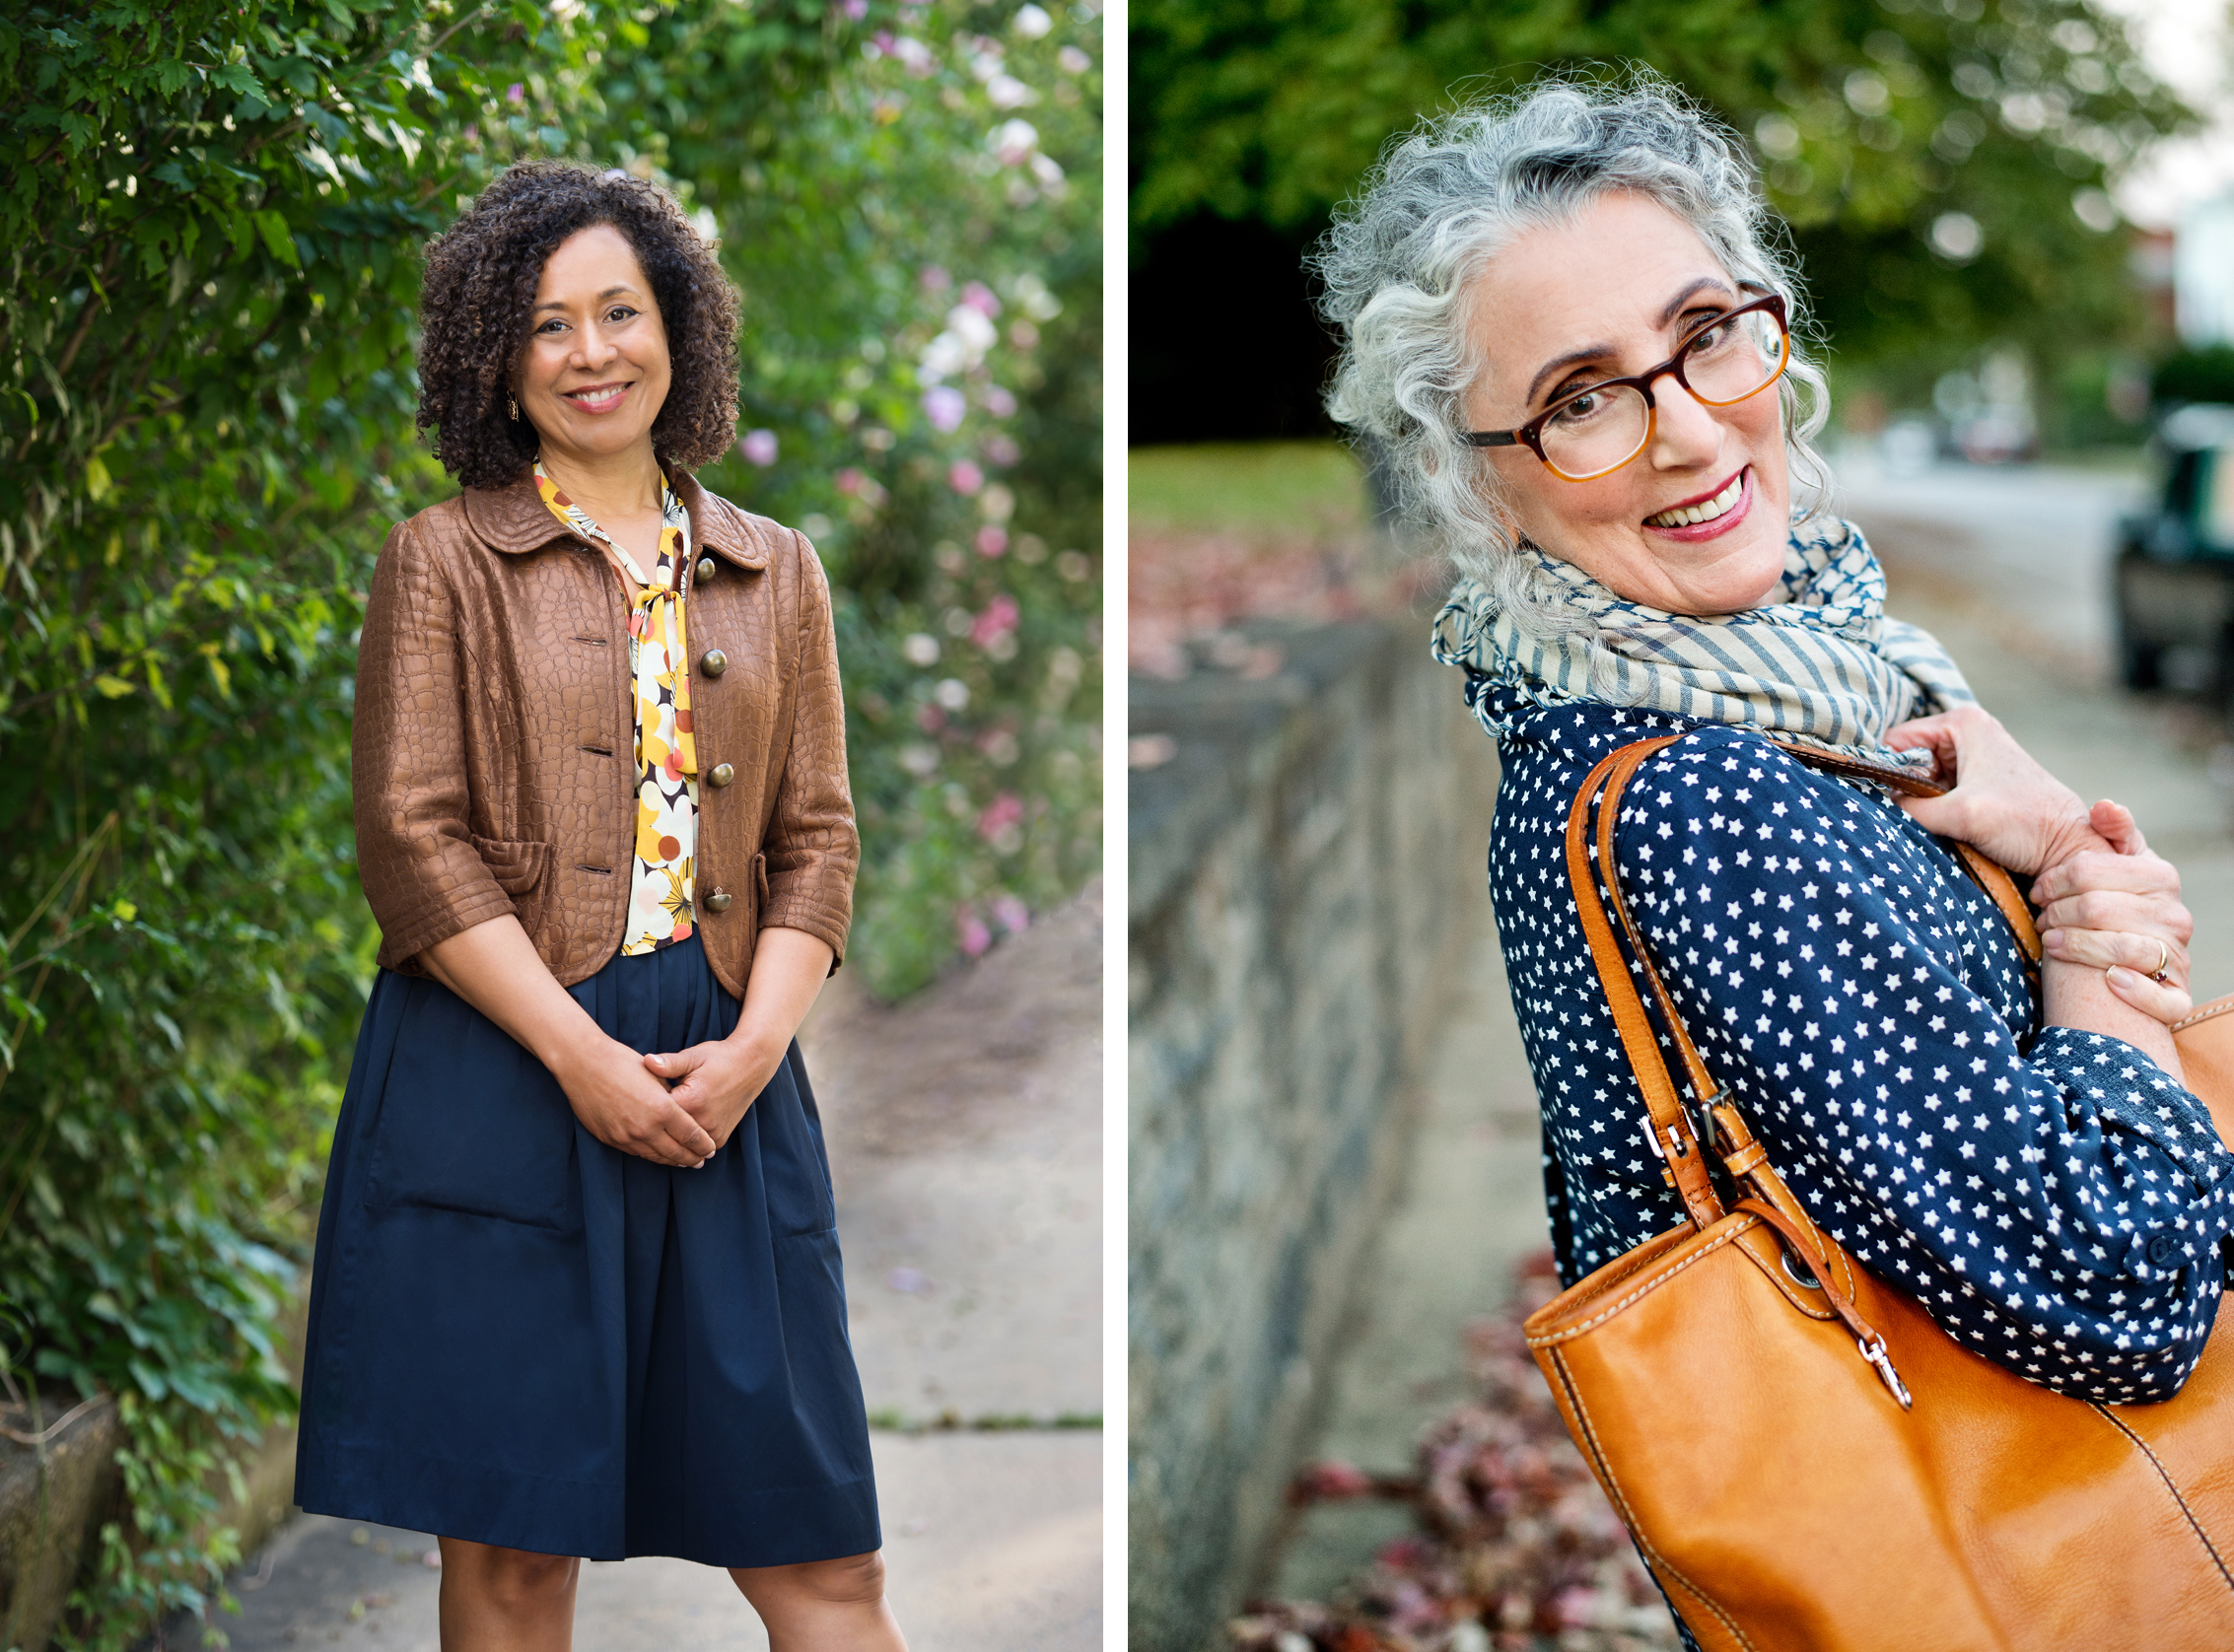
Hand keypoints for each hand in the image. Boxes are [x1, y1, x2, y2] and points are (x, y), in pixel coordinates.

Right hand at [552, 1031, 719, 1166]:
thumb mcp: (656, 1075)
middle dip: (692, 1158)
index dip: (704, 1144)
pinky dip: (650, 1154)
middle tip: (702, 1160)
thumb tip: (682, 1109)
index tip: (711, 1148)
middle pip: (675, 1152)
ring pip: (655, 1156)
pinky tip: (657, 1153)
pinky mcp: (610, 1139)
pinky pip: (635, 1152)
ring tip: (683, 1161)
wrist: (582, 1063)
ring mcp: (625, 1136)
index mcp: (662, 1109)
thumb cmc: (621, 1062)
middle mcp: (645, 1128)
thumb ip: (672, 1096)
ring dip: (671, 1160)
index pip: (691, 1135)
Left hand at [643, 1035, 786, 1151]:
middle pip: (667, 1131)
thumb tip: (647, 1061)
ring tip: (666, 1120)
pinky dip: (687, 1139)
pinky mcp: (720, 1138)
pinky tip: (680, 1128)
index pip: (656, 1113)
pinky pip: (695, 1145)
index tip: (641, 1099)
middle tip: (649, 1112)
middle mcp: (703, 1122)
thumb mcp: (693, 1057)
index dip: (646, 1106)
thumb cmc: (719, 1058)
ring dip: (671, 1134)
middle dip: (657, 1123)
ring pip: (680, 1142)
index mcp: (691, 1102)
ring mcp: (713, 1133)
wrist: (751, 1065)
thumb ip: (668, 1063)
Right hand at [1884, 706, 2106, 875]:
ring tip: (1933, 822)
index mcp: (1963, 722)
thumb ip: (1909, 809)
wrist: (2069, 845)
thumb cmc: (2024, 822)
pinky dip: (1933, 809)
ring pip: (1919, 778)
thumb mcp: (1959, 814)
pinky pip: (1936, 791)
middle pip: (1907, 759)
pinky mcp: (1977, 781)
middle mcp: (1967, 732)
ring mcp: (1973, 756)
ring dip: (1919, 802)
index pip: (1896, 741)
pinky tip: (1943, 825)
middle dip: (1904, 788)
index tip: (1884, 801)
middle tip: (1913, 815)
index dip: (1885, 770)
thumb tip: (1872, 811)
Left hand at [2034, 800, 2193, 1025]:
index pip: (2090, 868)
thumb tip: (2105, 806)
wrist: (2109, 968)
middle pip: (2096, 907)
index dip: (2055, 879)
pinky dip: (2132, 989)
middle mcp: (2175, 915)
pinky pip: (2159, 997)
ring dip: (2075, 946)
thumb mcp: (2106, 866)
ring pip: (2118, 947)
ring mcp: (2177, 955)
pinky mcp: (2176, 995)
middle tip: (2040, 917)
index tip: (2038, 888)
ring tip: (2050, 942)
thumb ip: (2110, 833)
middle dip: (2057, 912)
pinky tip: (2108, 980)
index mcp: (2158, 876)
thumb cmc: (2101, 907)